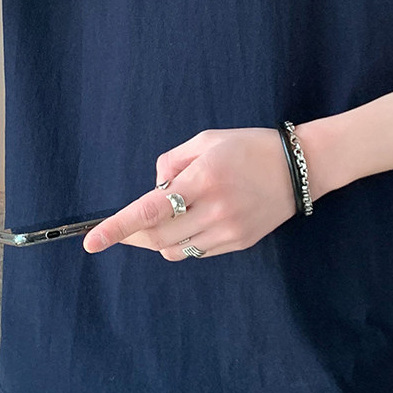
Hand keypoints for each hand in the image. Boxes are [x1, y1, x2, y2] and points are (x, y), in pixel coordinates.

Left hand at [82, 127, 303, 259]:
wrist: (301, 168)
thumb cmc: (250, 147)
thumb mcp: (207, 140)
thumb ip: (172, 162)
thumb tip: (155, 189)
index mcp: (204, 179)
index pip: (150, 210)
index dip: (117, 227)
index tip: (92, 242)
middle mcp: (215, 209)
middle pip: (157, 236)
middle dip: (136, 233)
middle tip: (132, 222)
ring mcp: (229, 230)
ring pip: (174, 250)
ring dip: (160, 238)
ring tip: (173, 215)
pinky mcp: (239, 243)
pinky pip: (197, 252)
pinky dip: (185, 241)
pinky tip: (196, 220)